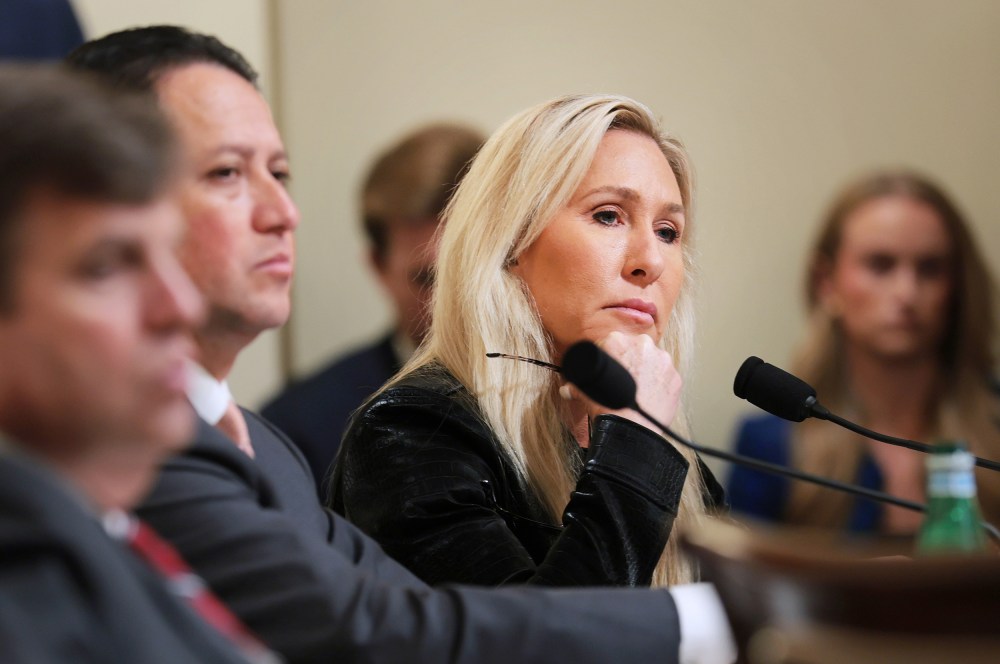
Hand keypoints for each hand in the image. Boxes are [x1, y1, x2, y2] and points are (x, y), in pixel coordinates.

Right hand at [561, 331, 682, 430]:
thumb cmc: (608, 408)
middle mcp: (642, 344)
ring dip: (648, 371)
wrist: (631, 429)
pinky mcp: (675, 375)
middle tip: (626, 380)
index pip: (614, 342)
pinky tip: (651, 396)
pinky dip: (660, 384)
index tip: (613, 367)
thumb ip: (576, 386)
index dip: (613, 356)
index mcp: (617, 341)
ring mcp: (662, 359)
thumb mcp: (584, 392)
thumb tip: (567, 390)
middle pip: (636, 348)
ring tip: (639, 390)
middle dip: (632, 361)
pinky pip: (666, 375)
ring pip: (654, 360)